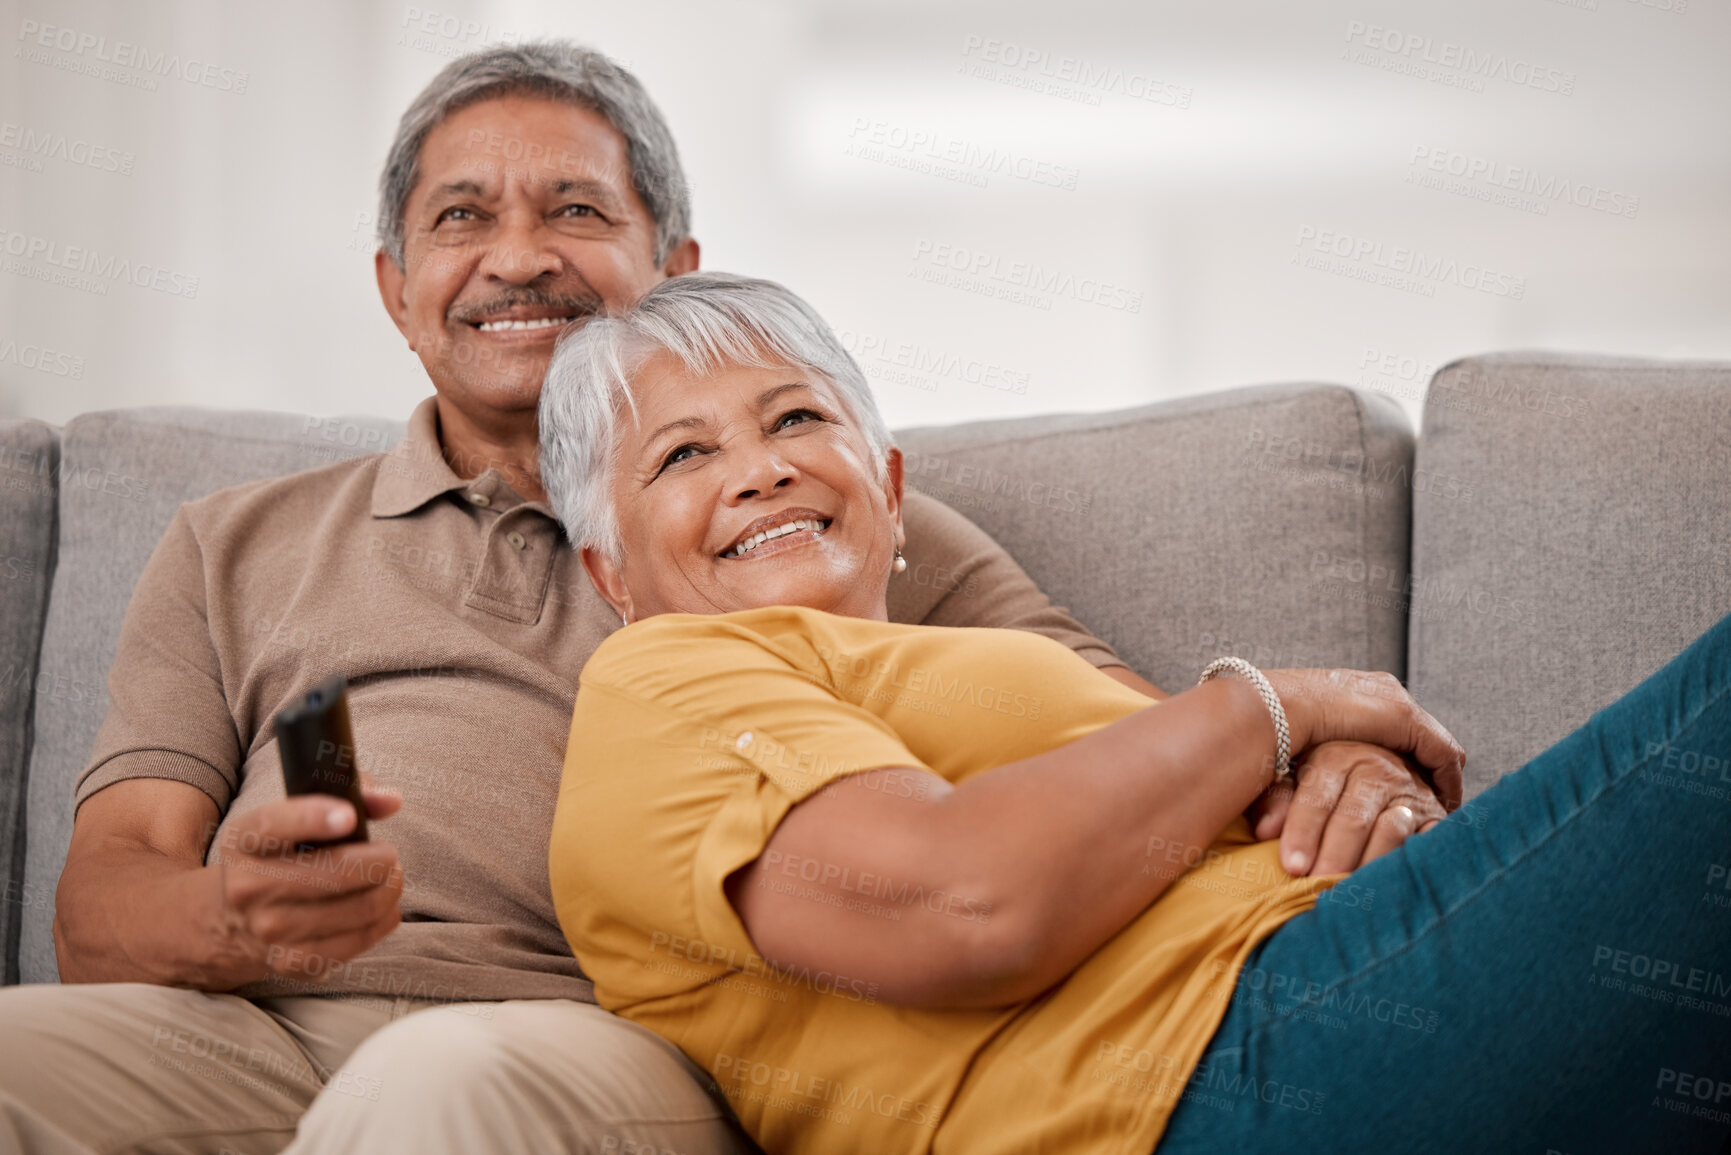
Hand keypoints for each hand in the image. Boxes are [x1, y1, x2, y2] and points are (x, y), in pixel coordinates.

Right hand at [212, 780, 403, 983]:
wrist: (236, 919)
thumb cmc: (285, 855)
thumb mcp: (298, 815)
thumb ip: (350, 793)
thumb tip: (392, 801)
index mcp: (244, 841)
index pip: (276, 825)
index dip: (315, 818)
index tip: (349, 817)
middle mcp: (249, 888)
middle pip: (338, 873)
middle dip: (381, 858)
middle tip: (388, 853)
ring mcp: (270, 931)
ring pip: (362, 907)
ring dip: (391, 887)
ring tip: (388, 876)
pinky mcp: (295, 962)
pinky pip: (364, 937)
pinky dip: (386, 916)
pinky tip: (380, 904)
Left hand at [1246, 741, 1446, 874]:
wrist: (1390, 773)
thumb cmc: (1328, 786)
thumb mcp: (1297, 781)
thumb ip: (1276, 801)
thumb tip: (1264, 832)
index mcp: (1336, 755)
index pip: (1318, 795)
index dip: (1304, 832)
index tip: (1292, 867)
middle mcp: (1377, 767)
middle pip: (1354, 816)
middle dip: (1334, 856)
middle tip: (1319, 887)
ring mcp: (1410, 791)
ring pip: (1390, 830)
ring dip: (1368, 865)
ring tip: (1349, 893)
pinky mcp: (1436, 815)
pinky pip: (1428, 842)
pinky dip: (1408, 863)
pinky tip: (1388, 885)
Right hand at [1262, 668, 1464, 803]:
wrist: (1275, 708)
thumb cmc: (1271, 732)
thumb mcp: (1294, 753)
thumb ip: (1305, 773)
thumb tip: (1287, 812)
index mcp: (1354, 692)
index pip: (1391, 723)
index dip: (1399, 755)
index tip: (1401, 784)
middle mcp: (1381, 690)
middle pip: (1418, 731)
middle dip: (1423, 765)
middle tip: (1424, 797)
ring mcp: (1397, 702)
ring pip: (1434, 744)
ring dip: (1437, 775)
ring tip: (1437, 806)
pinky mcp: (1408, 719)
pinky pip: (1442, 754)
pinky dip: (1446, 780)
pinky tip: (1441, 805)